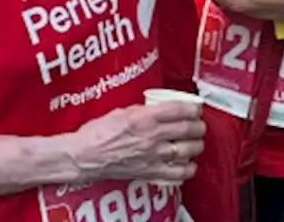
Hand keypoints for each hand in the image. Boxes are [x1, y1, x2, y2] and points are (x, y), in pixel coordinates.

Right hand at [67, 102, 204, 185]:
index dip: (194, 108)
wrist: (84, 156)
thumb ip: (145, 110)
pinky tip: (188, 164)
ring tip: (195, 142)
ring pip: (188, 150)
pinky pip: (177, 174)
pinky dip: (187, 169)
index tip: (196, 108)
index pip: (180, 109)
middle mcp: (152, 136)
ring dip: (196, 146)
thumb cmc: (97, 133)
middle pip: (189, 129)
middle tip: (198, 125)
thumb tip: (160, 108)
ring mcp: (152, 156)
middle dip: (199, 126)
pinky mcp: (149, 172)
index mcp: (145, 117)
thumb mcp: (123, 111)